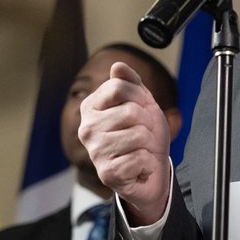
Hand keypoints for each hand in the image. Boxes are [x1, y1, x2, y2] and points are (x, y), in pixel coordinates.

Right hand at [78, 62, 171, 224]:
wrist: (152, 172)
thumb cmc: (145, 136)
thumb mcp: (143, 104)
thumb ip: (131, 83)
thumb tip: (117, 66)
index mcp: (91, 107)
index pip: (118, 87)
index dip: (140, 97)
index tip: (141, 109)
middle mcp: (87, 128)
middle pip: (131, 112)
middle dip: (148, 125)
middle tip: (143, 136)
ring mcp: (95, 151)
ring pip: (139, 135)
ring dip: (149, 145)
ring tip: (141, 151)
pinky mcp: (107, 173)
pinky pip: (140, 158)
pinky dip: (148, 163)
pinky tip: (139, 168)